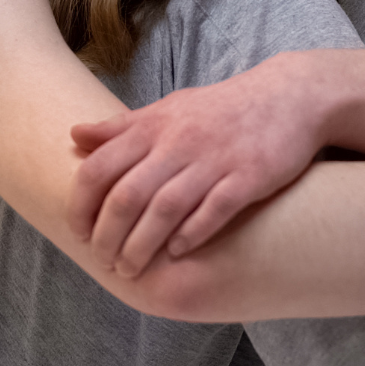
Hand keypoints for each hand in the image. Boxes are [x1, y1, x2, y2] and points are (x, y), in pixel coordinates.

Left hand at [70, 53, 332, 278]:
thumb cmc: (222, 109)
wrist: (290, 97)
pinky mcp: (248, 177)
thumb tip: (75, 136)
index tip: (78, 231)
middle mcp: (179, 142)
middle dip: (108, 236)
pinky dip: (191, 235)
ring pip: (164, 209)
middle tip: (104, 261)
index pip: (99, 168)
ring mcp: (214, 160)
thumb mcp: (168, 109)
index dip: (81, 205)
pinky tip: (177, 253)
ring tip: (132, 268)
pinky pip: (213, 211)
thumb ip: (122, 127)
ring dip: (142, 246)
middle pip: (127, 196)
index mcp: (154, 126)